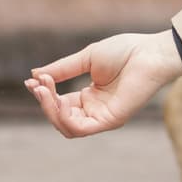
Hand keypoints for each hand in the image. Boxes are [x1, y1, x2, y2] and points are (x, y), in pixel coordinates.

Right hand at [23, 31, 181, 137]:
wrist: (149, 52)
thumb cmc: (124, 52)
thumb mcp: (85, 59)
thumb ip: (62, 70)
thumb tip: (35, 75)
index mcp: (89, 97)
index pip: (59, 103)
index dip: (43, 94)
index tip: (31, 80)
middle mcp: (94, 110)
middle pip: (60, 118)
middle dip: (44, 102)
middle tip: (37, 84)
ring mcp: (102, 117)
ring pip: (67, 127)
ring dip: (50, 110)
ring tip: (44, 90)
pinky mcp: (110, 120)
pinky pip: (80, 128)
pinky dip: (64, 117)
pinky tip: (59, 100)